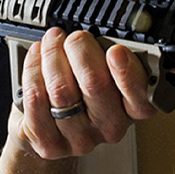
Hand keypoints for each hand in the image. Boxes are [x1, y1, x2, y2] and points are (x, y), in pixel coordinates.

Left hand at [8, 28, 156, 158]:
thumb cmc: (80, 93)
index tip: (115, 51)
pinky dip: (33, 71)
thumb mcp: (105, 70)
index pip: (142, 98)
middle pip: (95, 84)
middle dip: (80, 50)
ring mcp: (80, 139)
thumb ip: (110, 54)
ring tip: (51, 42)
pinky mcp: (50, 143)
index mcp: (132, 109)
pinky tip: (36, 58)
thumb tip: (105, 30)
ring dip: (52, 56)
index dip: (128, 73)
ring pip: (62, 90)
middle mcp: (110, 127)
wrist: (45, 129)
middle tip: (74, 38)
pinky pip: (37, 101)